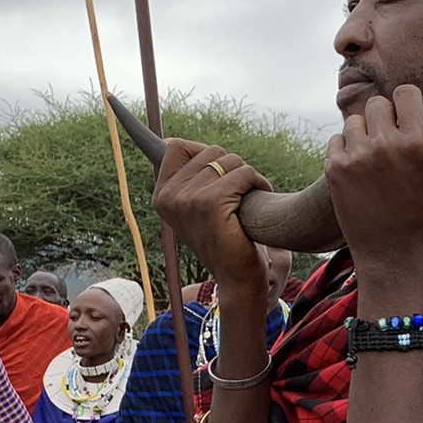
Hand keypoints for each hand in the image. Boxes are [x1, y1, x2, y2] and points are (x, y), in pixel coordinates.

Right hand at [152, 140, 272, 300]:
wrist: (238, 281)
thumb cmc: (225, 242)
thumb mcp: (198, 208)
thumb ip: (189, 178)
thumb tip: (174, 141)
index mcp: (162, 196)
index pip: (177, 146)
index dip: (205, 153)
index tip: (220, 175)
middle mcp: (169, 197)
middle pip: (209, 151)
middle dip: (232, 168)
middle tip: (238, 196)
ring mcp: (187, 200)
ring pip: (229, 160)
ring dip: (247, 177)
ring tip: (248, 201)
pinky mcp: (211, 204)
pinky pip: (243, 174)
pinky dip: (258, 183)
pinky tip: (260, 200)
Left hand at [325, 85, 422, 284]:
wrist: (394, 258)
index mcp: (417, 142)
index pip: (406, 92)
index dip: (410, 105)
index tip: (413, 123)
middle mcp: (384, 145)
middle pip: (378, 103)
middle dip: (387, 119)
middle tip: (396, 144)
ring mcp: (356, 158)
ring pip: (355, 120)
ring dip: (366, 134)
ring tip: (379, 159)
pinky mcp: (334, 171)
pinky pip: (337, 140)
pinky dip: (347, 151)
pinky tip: (362, 172)